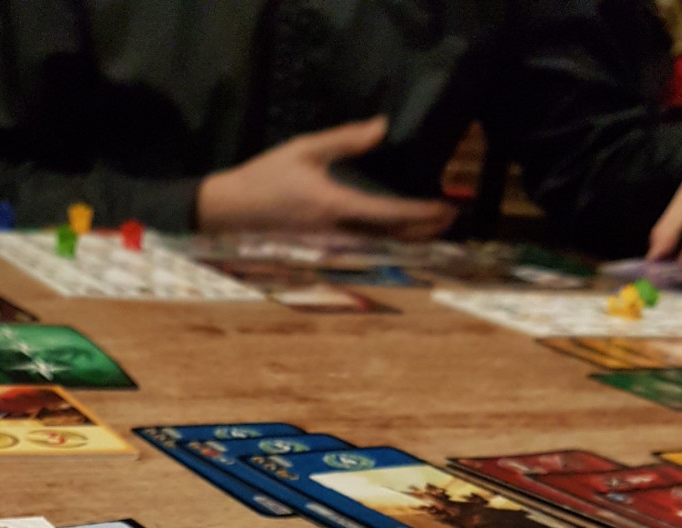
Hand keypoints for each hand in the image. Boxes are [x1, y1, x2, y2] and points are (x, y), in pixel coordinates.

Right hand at [197, 115, 456, 237]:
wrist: (231, 211)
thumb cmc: (267, 176)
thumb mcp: (306, 148)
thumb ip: (346, 139)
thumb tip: (382, 127)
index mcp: (335, 205)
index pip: (389, 212)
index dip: (420, 213)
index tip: (445, 208)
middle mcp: (338, 232)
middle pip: (391, 238)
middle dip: (423, 230)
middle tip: (450, 217)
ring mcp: (331, 245)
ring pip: (380, 246)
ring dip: (408, 238)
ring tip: (433, 227)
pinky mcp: (324, 248)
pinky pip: (365, 247)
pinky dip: (388, 241)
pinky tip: (398, 234)